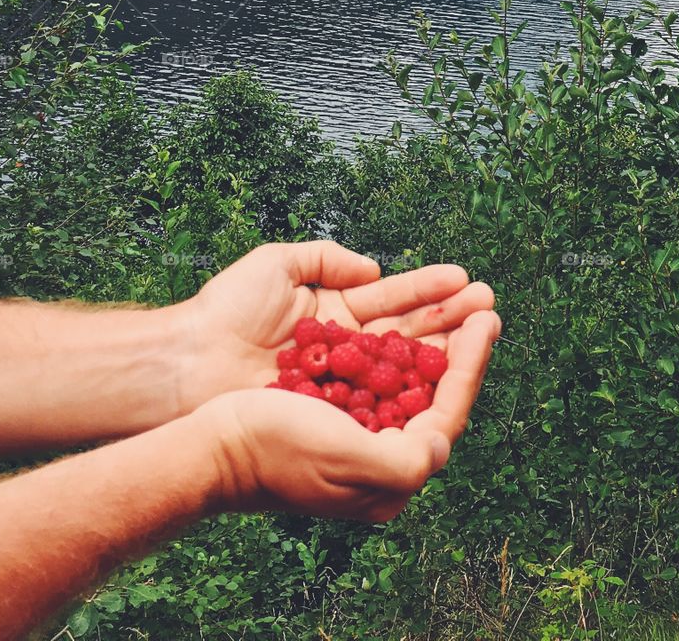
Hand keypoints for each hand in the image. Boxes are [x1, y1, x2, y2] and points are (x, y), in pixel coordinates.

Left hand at [174, 240, 494, 415]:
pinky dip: (418, 390)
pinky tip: (449, 374)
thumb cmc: (224, 311)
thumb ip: (327, 258)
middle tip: (491, 306)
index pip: (395, 301)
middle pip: (411, 336)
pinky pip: (385, 404)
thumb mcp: (277, 263)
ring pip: (407, 369)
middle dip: (453, 320)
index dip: (431, 291)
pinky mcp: (337, 418)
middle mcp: (348, 354)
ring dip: (447, 351)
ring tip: (485, 330)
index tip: (466, 279)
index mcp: (336, 316)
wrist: (187, 362)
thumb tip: (375, 270)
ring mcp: (345, 388)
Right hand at [195, 309, 501, 521]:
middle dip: (459, 346)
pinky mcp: (331, 411)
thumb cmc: (274, 448)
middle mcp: (377, 458)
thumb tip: (442, 444)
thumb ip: (405, 459)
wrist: (212, 444)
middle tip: (483, 303)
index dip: (471, 364)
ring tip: (456, 300)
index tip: (487, 320)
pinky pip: (376, 374)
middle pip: (432, 394)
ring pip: (408, 378)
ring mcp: (354, 433)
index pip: (447, 415)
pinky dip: (395, 344)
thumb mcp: (346, 459)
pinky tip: (404, 319)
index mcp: (388, 479)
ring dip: (432, 335)